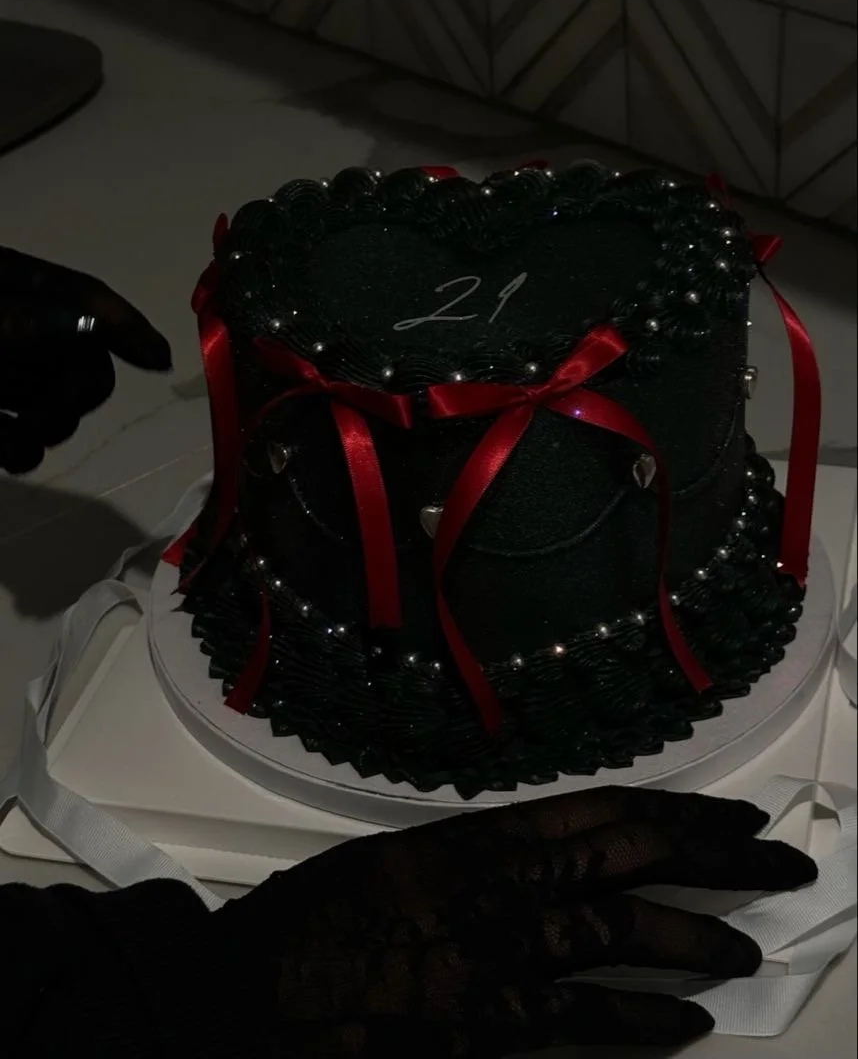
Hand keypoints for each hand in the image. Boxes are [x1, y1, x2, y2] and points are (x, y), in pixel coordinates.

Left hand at [0, 244, 170, 472]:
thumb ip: (24, 322)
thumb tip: (90, 327)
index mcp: (12, 282)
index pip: (82, 295)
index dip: (124, 323)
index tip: (160, 359)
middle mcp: (18, 322)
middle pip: (80, 356)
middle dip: (73, 394)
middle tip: (37, 426)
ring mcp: (5, 370)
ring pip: (60, 400)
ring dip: (48, 426)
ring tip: (12, 447)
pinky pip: (26, 434)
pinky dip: (23, 449)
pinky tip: (8, 454)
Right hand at [221, 786, 816, 1055]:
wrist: (254, 989)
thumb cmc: (312, 921)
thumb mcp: (395, 865)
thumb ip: (470, 865)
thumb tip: (528, 872)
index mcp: (478, 834)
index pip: (602, 810)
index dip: (674, 809)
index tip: (726, 811)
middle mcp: (503, 881)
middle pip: (632, 857)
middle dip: (715, 855)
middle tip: (776, 856)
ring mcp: (502, 950)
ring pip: (626, 932)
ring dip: (697, 937)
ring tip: (748, 946)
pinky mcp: (492, 1021)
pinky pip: (588, 1018)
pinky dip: (644, 1021)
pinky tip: (688, 1024)